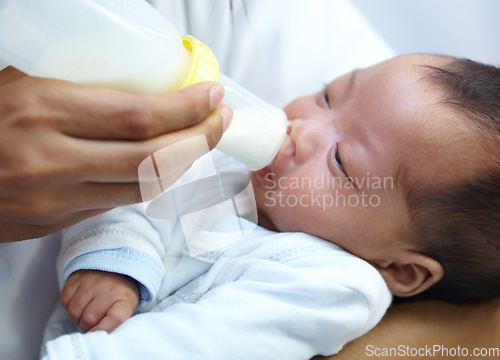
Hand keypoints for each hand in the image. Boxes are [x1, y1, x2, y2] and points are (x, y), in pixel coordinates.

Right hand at [0, 67, 230, 240]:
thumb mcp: (19, 81)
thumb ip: (78, 90)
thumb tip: (141, 88)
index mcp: (41, 110)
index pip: (138, 118)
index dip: (187, 110)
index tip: (213, 97)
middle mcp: (52, 161)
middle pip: (152, 160)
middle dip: (198, 141)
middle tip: (219, 121)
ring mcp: (53, 200)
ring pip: (141, 188)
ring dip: (179, 164)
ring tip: (198, 140)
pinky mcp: (52, 223)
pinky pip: (116, 202)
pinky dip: (146, 181)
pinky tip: (159, 163)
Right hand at [61, 270, 139, 332]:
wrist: (114, 270)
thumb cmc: (119, 296)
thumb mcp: (125, 310)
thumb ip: (114, 324)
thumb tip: (99, 337)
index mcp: (124, 301)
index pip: (115, 319)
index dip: (102, 330)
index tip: (95, 333)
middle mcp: (108, 290)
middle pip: (88, 320)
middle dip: (87, 325)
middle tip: (92, 321)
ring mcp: (91, 283)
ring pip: (74, 312)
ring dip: (77, 317)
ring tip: (85, 311)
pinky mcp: (76, 279)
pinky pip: (65, 300)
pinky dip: (68, 305)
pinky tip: (79, 302)